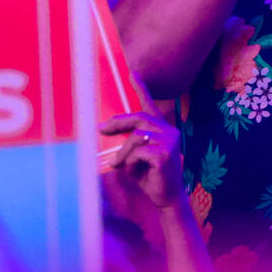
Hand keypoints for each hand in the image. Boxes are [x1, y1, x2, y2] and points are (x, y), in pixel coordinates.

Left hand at [100, 89, 182, 209]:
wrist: (167, 198)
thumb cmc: (150, 177)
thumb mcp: (135, 156)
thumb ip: (128, 141)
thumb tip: (104, 128)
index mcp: (163, 130)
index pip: (150, 106)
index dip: (141, 88)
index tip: (132, 73)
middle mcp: (170, 131)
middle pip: (139, 118)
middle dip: (118, 123)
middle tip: (101, 129)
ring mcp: (170, 141)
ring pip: (136, 138)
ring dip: (123, 154)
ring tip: (121, 166)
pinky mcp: (165, 154)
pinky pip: (137, 152)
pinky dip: (130, 163)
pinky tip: (137, 172)